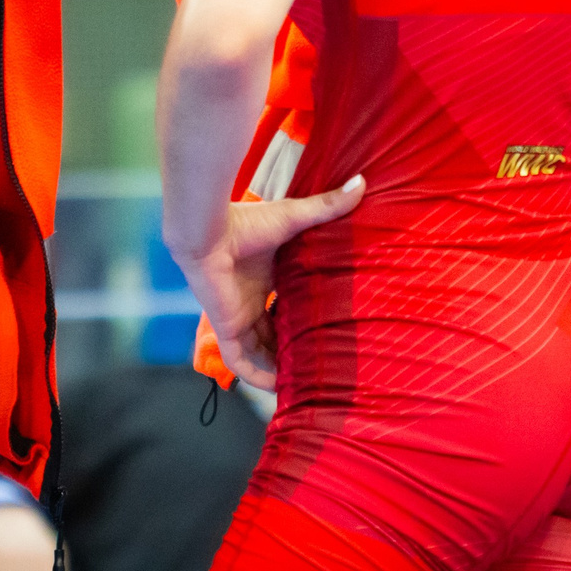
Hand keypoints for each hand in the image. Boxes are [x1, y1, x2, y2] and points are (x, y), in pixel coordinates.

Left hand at [171, 176, 365, 391]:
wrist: (208, 230)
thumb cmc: (245, 221)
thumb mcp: (293, 218)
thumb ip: (327, 207)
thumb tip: (361, 183)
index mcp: (264, 279)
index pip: (284, 307)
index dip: (301, 321)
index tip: (326, 331)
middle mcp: (251, 300)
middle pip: (273, 335)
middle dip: (292, 351)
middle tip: (321, 365)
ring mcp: (238, 316)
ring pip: (259, 353)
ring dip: (277, 368)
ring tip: (304, 385)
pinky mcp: (227, 328)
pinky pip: (240, 362)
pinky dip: (256, 376)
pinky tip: (277, 387)